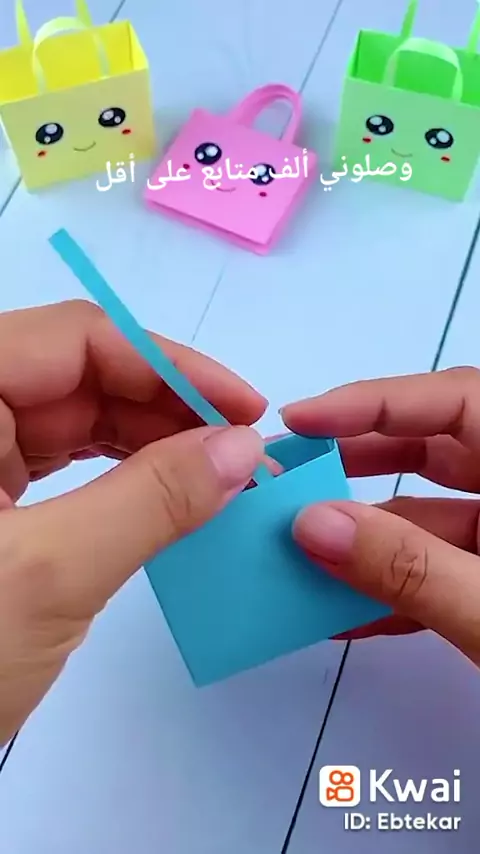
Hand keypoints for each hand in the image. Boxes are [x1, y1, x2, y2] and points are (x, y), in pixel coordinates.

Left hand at [0, 301, 266, 743]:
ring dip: (152, 442)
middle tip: (243, 450)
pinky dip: (122, 478)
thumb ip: (150, 500)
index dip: (169, 364)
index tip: (244, 407)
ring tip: (219, 473)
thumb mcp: (48, 575)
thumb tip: (242, 448)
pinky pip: (65, 466)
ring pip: (76, 421)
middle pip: (79, 376)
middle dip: (168, 409)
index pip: (74, 339)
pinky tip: (170, 493)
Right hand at [282, 368, 479, 665]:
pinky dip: (390, 592)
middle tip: (285, 480)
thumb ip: (410, 568)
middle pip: (433, 453)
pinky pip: (438, 576)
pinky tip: (334, 613)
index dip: (372, 402)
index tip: (298, 420)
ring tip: (290, 553)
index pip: (453, 401)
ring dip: (362, 542)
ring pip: (428, 522)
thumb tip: (312, 525)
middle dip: (354, 466)